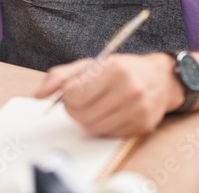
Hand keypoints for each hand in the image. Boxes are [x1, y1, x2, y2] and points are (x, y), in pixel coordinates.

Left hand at [33, 53, 183, 136]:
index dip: (67, 96)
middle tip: (79, 102)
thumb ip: (61, 76)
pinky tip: (108, 114)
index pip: (75, 94)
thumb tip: (38, 95)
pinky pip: (107, 135)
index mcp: (115, 69)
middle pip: (82, 115)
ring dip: (86, 120)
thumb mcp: (91, 64)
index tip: (71, 92)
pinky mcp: (141, 127)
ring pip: (93, 128)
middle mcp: (129, 90)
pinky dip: (101, 127)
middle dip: (73, 110)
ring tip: (93, 107)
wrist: (160, 79)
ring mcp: (137, 110)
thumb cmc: (121, 69)